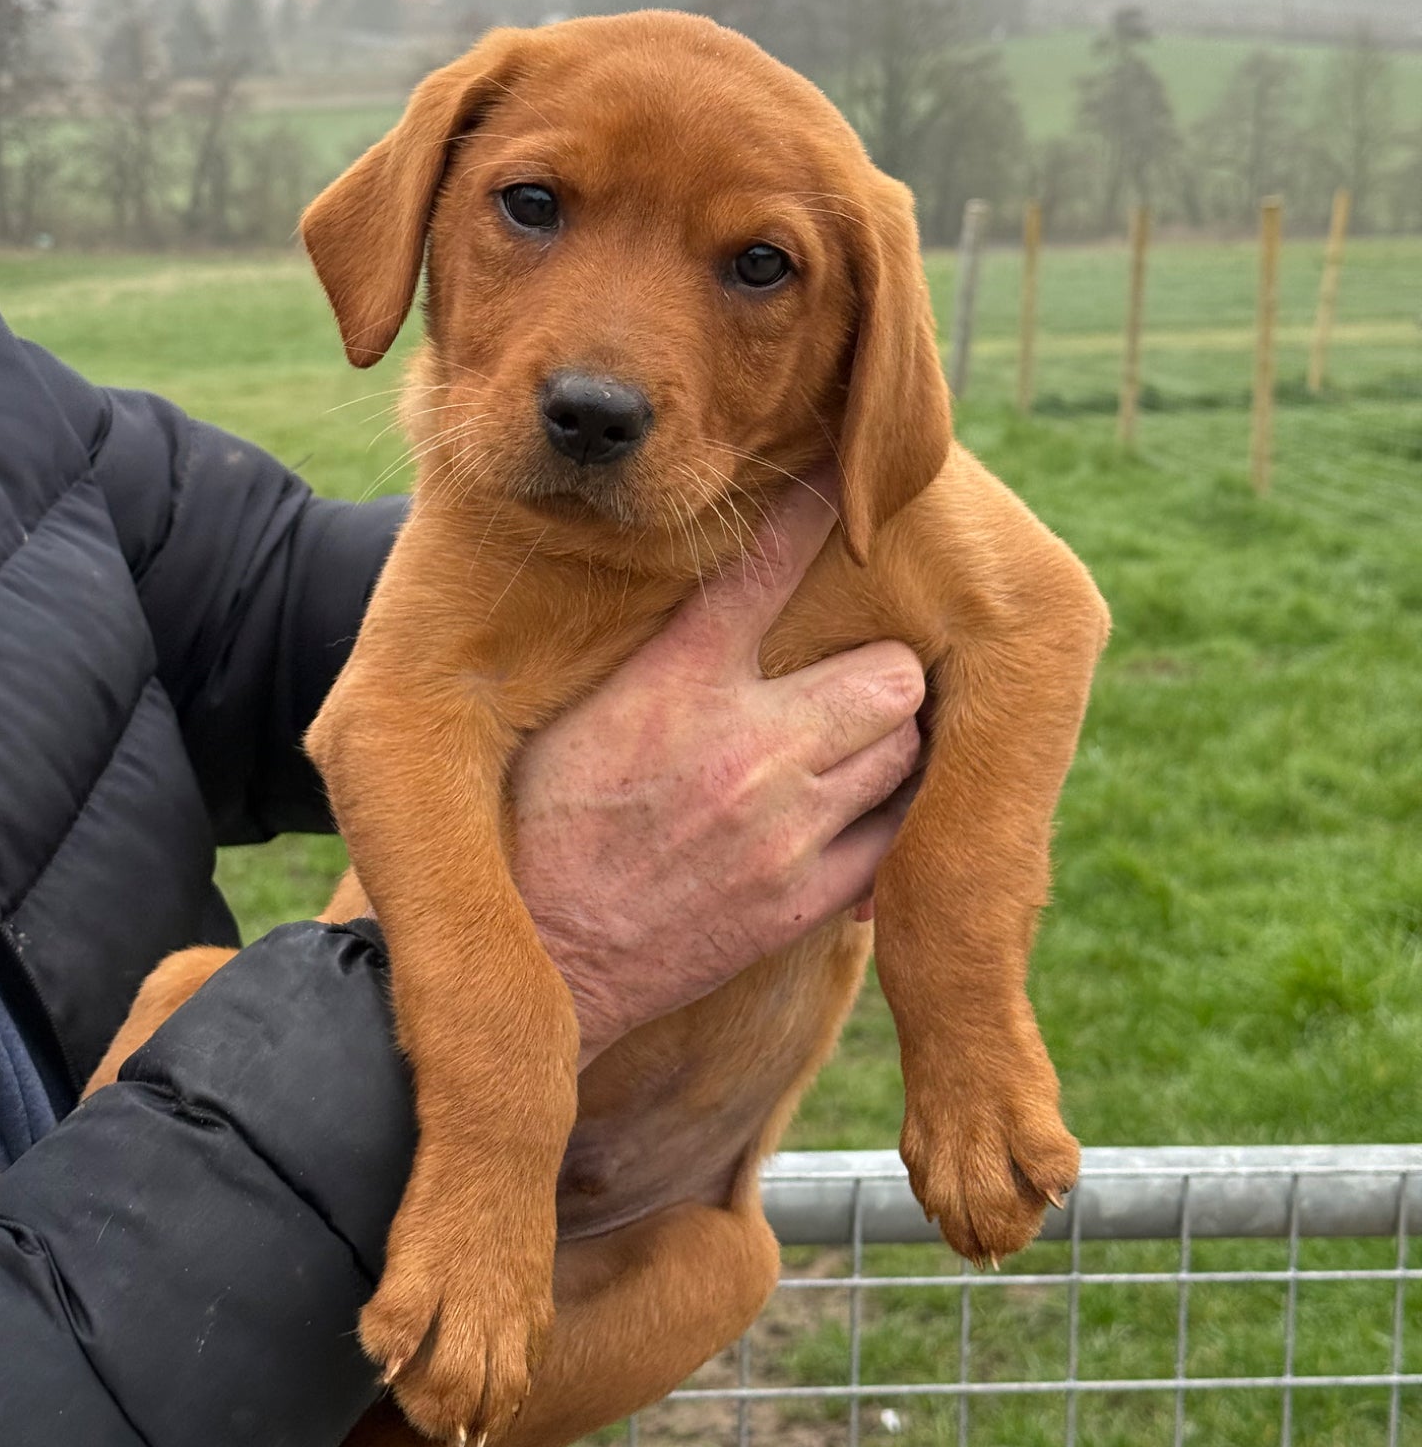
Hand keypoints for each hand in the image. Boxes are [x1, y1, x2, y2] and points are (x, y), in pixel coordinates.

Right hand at [512, 477, 924, 1063]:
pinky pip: (896, 838)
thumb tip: (687, 578)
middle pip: (891, 672)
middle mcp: (745, 747)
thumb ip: (646, 648)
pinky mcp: (805, 900)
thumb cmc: (538, 824)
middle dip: (881, 668)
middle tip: (851, 677)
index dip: (813, 515)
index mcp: (675, 684)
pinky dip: (886, 817)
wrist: (542, 962)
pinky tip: (850, 811)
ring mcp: (786, 829)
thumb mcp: (571, 711)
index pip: (766, 567)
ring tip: (851, 742)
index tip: (839, 484)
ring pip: (908, 749)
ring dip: (890, 739)